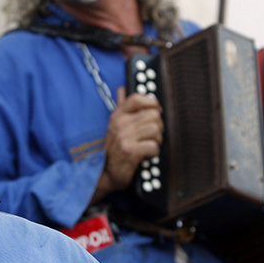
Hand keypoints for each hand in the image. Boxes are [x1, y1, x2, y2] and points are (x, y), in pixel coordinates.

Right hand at [91, 88, 162, 203]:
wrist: (105, 173)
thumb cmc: (114, 149)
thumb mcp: (114, 125)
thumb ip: (120, 106)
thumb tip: (122, 89)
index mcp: (118, 115)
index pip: (137, 98)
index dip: (151, 102)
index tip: (155, 111)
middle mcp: (120, 124)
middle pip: (153, 114)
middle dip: (158, 126)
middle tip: (151, 136)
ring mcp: (124, 137)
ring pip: (156, 129)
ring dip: (157, 140)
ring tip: (148, 145)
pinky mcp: (130, 151)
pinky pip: (154, 146)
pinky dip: (154, 153)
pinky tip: (146, 155)